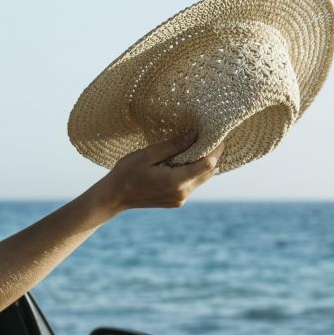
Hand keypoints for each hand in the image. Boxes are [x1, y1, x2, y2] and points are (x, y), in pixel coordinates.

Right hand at [92, 129, 223, 215]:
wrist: (115, 196)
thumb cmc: (127, 172)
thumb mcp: (149, 154)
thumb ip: (174, 145)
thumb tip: (194, 133)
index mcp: (177, 181)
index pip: (208, 164)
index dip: (216, 149)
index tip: (218, 135)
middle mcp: (183, 193)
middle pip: (210, 173)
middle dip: (213, 155)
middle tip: (210, 137)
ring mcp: (180, 199)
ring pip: (203, 179)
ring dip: (204, 164)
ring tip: (198, 146)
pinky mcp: (177, 201)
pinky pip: (193, 184)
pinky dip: (194, 172)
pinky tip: (186, 160)